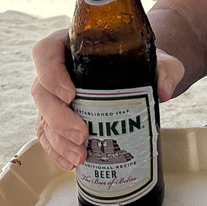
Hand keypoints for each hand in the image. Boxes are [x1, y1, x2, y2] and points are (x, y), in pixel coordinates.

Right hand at [31, 29, 184, 168]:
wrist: (143, 72)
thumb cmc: (144, 60)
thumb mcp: (159, 60)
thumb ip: (165, 69)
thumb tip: (163, 91)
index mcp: (73, 44)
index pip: (46, 52)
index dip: (51, 73)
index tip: (71, 94)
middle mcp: (59, 68)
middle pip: (41, 91)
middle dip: (58, 117)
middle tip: (82, 134)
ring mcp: (56, 93)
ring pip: (43, 116)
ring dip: (58, 139)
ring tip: (80, 155)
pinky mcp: (60, 115)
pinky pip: (48, 133)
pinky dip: (57, 150)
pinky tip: (71, 161)